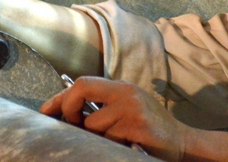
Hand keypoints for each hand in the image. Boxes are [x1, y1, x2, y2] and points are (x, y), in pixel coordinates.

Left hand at [40, 77, 186, 161]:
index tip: (45, 111)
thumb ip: (103, 104)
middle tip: (74, 125)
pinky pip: (109, 139)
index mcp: (121, 86)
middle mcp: (125, 93)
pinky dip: (112, 145)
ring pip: (92, 125)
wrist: (181, 142)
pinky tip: (127, 144)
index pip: (82, 83)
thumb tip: (67, 111)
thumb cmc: (149, 126)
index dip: (60, 97)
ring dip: (97, 137)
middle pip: (81, 90)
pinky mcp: (137, 127)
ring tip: (115, 139)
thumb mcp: (127, 106)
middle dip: (69, 110)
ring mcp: (132, 109)